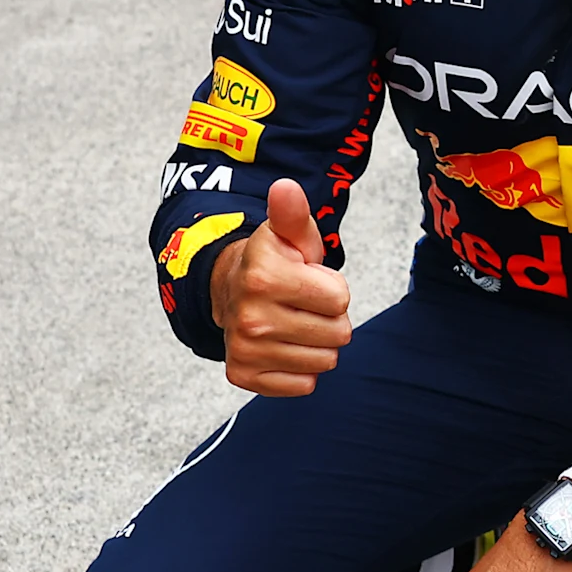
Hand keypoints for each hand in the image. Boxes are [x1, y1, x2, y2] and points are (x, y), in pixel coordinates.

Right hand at [210, 178, 351, 396]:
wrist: (230, 291)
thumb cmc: (275, 262)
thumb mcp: (288, 234)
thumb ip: (293, 213)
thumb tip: (286, 187)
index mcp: (263, 277)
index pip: (340, 299)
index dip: (332, 288)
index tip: (308, 279)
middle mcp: (249, 317)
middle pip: (339, 333)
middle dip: (330, 317)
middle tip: (303, 303)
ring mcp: (244, 350)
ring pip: (325, 361)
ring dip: (318, 343)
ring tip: (294, 322)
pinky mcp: (244, 376)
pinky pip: (304, 384)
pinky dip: (302, 369)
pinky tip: (284, 346)